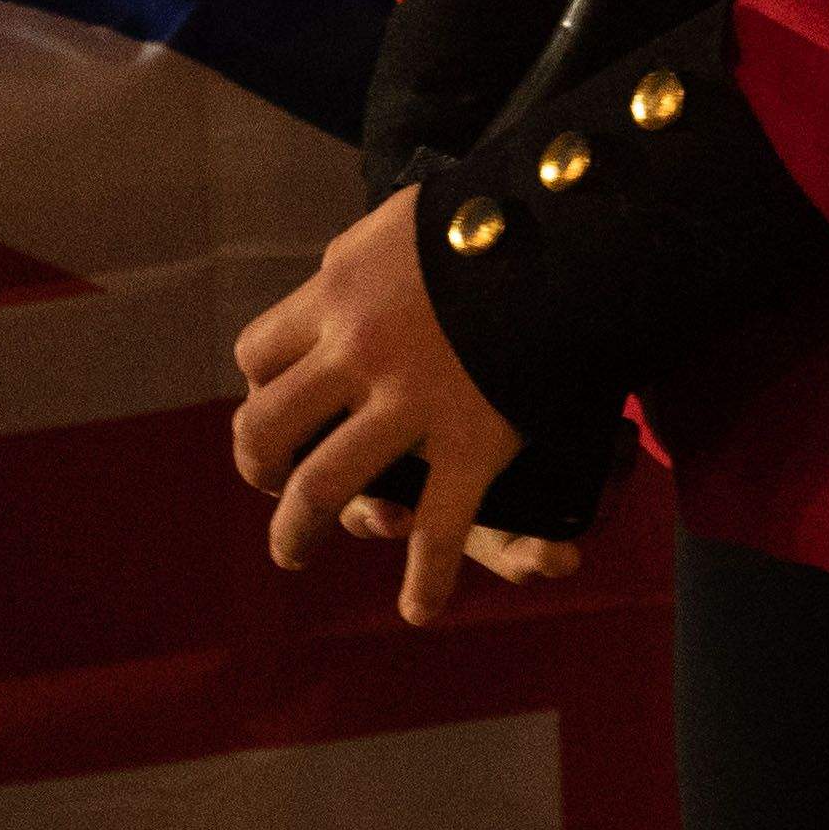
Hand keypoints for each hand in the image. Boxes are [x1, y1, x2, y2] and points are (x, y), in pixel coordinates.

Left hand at [230, 192, 569, 621]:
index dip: (262, 387)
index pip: (258, 356)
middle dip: (258, 468)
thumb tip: (331, 279)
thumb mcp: (402, 224)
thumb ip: (360, 260)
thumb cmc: (487, 220)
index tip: (278, 404)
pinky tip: (417, 609)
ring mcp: (412, 405)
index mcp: (338, 296)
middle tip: (269, 485)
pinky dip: (426, 580)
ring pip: (323, 487)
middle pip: (267, 427)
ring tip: (293, 552)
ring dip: (298, 531)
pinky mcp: (472, 444)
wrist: (570, 232)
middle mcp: (358, 354)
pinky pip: (438, 529)